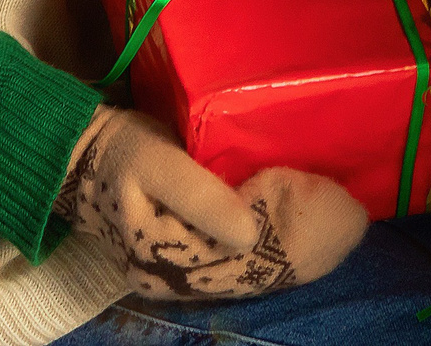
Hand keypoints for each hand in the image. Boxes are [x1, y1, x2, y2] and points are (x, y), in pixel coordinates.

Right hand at [59, 106, 365, 300]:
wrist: (82, 153)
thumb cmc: (122, 153)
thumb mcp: (160, 165)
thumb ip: (202, 199)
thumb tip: (250, 234)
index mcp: (162, 263)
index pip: (238, 265)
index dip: (288, 243)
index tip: (332, 212)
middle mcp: (173, 278)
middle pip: (247, 273)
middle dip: (297, 248)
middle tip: (347, 216)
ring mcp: (179, 269)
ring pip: (245, 267)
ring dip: (287, 245)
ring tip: (333, 218)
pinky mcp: (185, 252)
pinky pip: (235, 256)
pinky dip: (268, 240)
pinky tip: (297, 222)